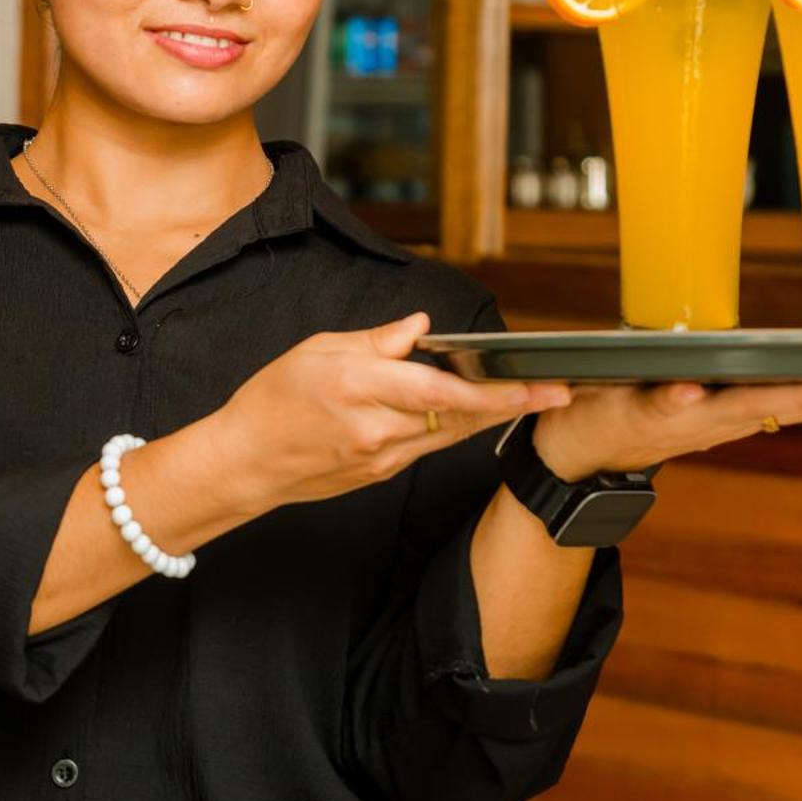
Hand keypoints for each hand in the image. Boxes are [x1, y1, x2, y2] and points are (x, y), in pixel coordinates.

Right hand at [208, 310, 573, 513]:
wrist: (244, 463)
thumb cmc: (271, 401)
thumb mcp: (318, 350)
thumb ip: (376, 340)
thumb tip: (418, 327)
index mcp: (360, 387)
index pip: (443, 390)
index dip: (495, 392)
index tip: (535, 386)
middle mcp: (378, 428)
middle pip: (460, 417)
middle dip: (511, 404)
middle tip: (557, 392)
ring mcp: (382, 458)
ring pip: (450, 434)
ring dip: (488, 416)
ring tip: (526, 397)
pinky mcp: (382, 474)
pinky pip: (428, 446)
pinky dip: (454, 427)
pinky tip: (471, 412)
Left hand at [531, 377, 801, 479]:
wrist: (576, 450)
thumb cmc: (646, 408)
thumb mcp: (707, 397)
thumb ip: (749, 383)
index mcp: (742, 404)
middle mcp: (721, 414)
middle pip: (791, 402)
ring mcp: (681, 414)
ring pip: (735, 405)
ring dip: (775, 397)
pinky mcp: (635, 408)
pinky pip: (657, 401)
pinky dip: (675, 397)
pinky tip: (691, 386)